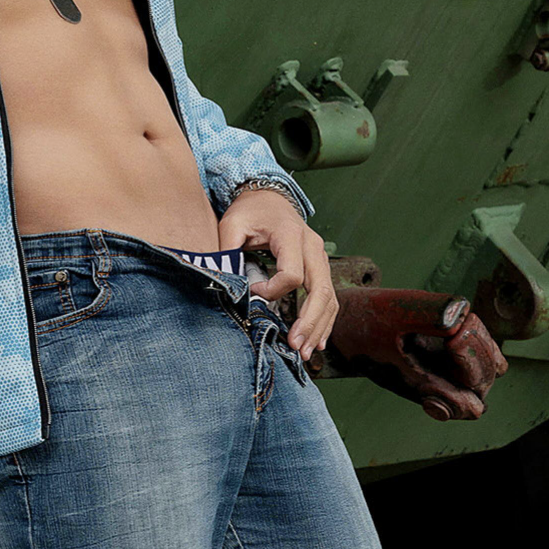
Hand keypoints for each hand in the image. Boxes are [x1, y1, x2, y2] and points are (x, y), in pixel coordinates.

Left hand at [217, 188, 336, 362]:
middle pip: (320, 289)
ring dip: (319, 326)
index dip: (272, 291)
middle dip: (309, 321)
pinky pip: (328, 296)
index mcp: (291, 235)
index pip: (292, 274)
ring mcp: (320, 256)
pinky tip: (317, 339)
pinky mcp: (320, 265)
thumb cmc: (250, 211)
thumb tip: (219, 282)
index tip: (253, 294)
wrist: (268, 196)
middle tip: (296, 346)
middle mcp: (312, 246)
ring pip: (329, 296)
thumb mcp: (232, 224)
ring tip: (306, 351)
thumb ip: (226, 251)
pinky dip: (324, 319)